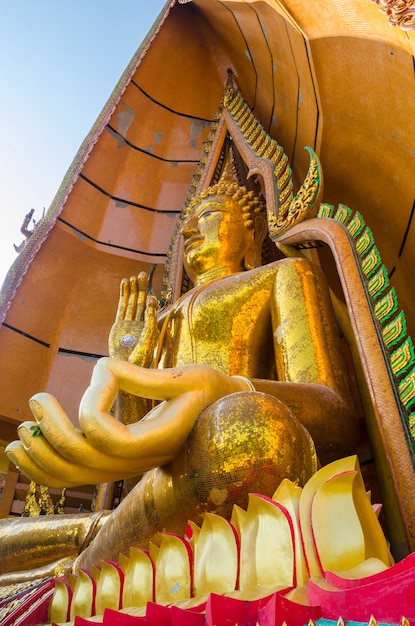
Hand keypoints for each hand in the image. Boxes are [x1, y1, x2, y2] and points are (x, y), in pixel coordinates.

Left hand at [6, 361, 250, 487]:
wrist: (218, 412)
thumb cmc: (208, 389)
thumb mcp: (188, 377)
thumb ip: (146, 377)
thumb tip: (102, 370)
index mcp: (158, 439)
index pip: (108, 436)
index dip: (91, 404)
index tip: (103, 369)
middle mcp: (139, 460)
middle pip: (83, 458)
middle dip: (51, 432)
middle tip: (35, 400)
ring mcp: (126, 467)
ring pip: (73, 476)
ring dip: (40, 459)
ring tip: (17, 439)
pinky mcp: (117, 463)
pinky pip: (76, 476)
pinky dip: (45, 469)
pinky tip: (23, 455)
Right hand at [108, 273, 157, 365]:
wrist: (125, 368)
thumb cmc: (140, 356)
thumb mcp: (148, 336)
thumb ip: (150, 318)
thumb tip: (151, 300)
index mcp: (150, 326)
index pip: (150, 308)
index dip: (149, 298)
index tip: (150, 292)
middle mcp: (140, 323)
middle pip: (140, 302)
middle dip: (141, 289)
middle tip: (141, 274)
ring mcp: (129, 323)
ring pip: (131, 303)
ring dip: (131, 290)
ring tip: (132, 278)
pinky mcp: (119, 325)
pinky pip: (122, 308)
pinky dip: (123, 296)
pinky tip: (124, 286)